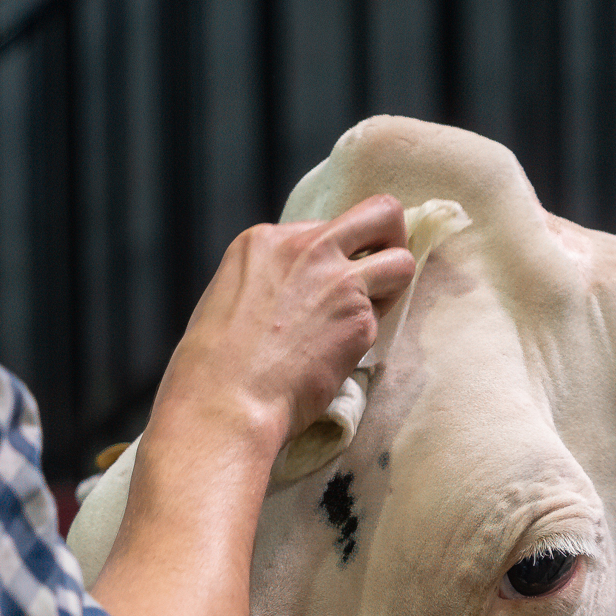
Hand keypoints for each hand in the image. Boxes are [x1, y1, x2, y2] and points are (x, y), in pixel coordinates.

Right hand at [151, 194, 415, 465]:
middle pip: (381, 213)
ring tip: (362, 318)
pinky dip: (366, 338)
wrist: (225, 402)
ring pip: (401, 261)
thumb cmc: (214, 366)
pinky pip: (383, 318)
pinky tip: (336, 357)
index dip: (333, 259)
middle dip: (392, 237)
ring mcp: (337, 280)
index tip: (321, 289)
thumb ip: (270, 280)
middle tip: (384, 271)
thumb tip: (296, 293)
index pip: (325, 230)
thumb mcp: (229, 297)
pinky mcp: (359, 319)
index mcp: (266, 240)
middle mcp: (306, 248)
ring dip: (392, 287)